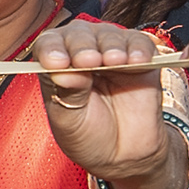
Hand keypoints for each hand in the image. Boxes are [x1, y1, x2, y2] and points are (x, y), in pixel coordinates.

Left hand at [30, 18, 182, 188]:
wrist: (125, 154)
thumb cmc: (90, 135)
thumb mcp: (70, 121)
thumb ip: (68, 95)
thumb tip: (62, 72)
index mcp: (57, 65)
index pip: (48, 45)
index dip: (51, 50)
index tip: (56, 63)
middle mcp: (82, 52)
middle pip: (78, 34)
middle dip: (81, 46)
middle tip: (87, 61)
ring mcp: (111, 51)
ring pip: (109, 35)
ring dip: (110, 46)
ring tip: (114, 61)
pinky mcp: (139, 57)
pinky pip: (140, 43)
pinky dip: (139, 48)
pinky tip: (136, 60)